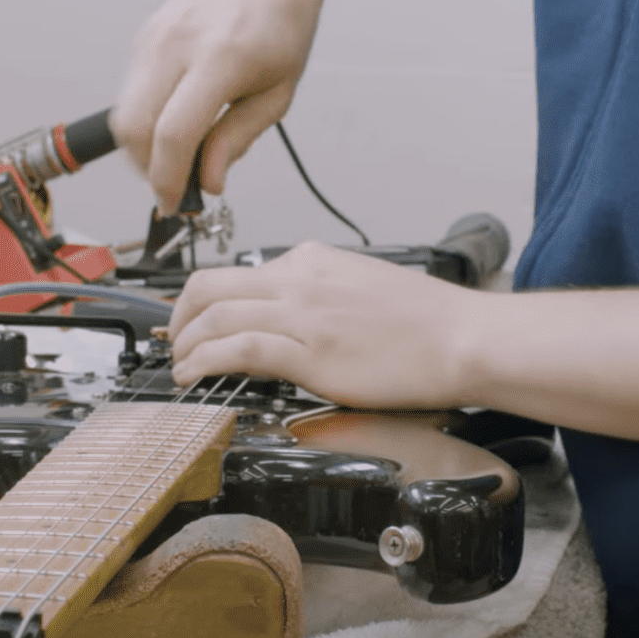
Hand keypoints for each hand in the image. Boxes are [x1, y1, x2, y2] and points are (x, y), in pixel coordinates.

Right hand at [111, 0, 327, 213]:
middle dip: (148, 169)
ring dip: (143, 148)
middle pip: (134, 126)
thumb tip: (206, 181)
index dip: (168, 179)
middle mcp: (178, 42)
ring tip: (180, 155)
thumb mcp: (279, 92)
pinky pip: (130, 92)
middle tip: (176, 185)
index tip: (174, 203)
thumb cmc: (283, 25)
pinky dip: (145, 119)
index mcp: (221, 57)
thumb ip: (238, 138)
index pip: (174, 133)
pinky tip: (177, 121)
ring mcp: (155, 36)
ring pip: (123, 112)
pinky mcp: (144, 36)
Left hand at [168, 242, 486, 409]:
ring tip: (179, 367)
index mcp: (314, 260)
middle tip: (175, 343)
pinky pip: (239, 349)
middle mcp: (301, 280)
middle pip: (211, 286)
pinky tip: (195, 376)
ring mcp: (304, 315)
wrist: (464, 339)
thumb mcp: (364, 287)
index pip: (240, 272)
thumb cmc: (429, 323)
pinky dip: (205, 361)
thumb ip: (322, 295)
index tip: (194, 319)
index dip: (203, 299)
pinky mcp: (311, 353)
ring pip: (216, 316)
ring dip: (186, 345)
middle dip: (181, 317)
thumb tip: (294, 315)